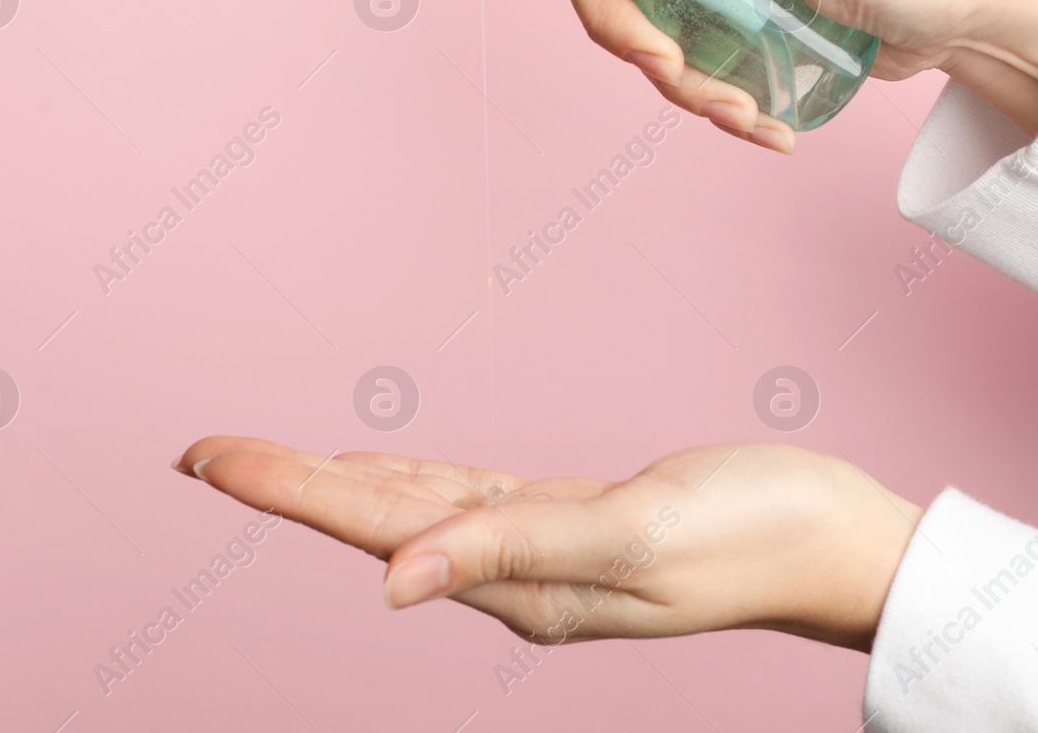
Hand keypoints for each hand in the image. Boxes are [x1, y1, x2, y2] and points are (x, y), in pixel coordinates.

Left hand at [172, 438, 920, 651]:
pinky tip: (382, 475)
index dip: (287, 492)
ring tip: (263, 463)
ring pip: (411, 510)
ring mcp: (544, 549)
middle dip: (284, 486)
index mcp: (522, 581)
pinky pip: (463, 500)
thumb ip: (514, 548)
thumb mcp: (637, 536)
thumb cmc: (756, 532)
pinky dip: (408, 483)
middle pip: (374, 521)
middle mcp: (517, 574)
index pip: (374, 530)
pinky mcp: (574, 519)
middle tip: (200, 453)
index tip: (205, 460)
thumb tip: (389, 585)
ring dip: (332, 484)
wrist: (837, 539)